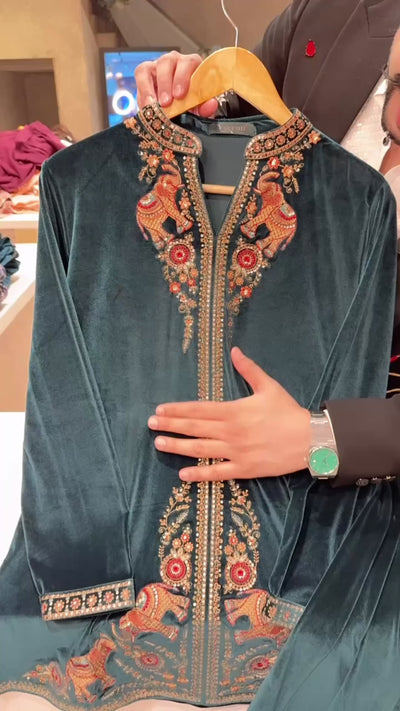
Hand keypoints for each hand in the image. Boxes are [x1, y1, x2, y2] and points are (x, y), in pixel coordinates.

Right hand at [135, 50, 217, 116]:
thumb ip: (205, 106)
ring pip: (151, 67)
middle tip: (166, 102)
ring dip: (151, 88)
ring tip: (154, 105)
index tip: (180, 95)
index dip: (183, 78)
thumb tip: (211, 104)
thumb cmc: (188, 103)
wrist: (175, 110)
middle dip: (166, 83)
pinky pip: (140, 76)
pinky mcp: (145, 72)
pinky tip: (146, 104)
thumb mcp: (198, 107)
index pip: (189, 63)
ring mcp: (158, 65)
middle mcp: (174, 61)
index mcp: (191, 65)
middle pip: (168, 62)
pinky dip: (143, 90)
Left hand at [148, 347, 310, 480]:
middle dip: (170, 425)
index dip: (177, 409)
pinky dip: (200, 475)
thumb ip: (249, 370)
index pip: (199, 408)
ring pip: (200, 449)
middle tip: (151, 424)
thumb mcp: (268, 386)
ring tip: (159, 444)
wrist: (309, 439)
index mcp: (234, 410)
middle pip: (194, 428)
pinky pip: (217, 473)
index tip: (160, 409)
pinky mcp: (244, 469)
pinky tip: (183, 474)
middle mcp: (230, 431)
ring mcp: (236, 452)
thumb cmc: (287, 411)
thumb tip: (234, 350)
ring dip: (178, 447)